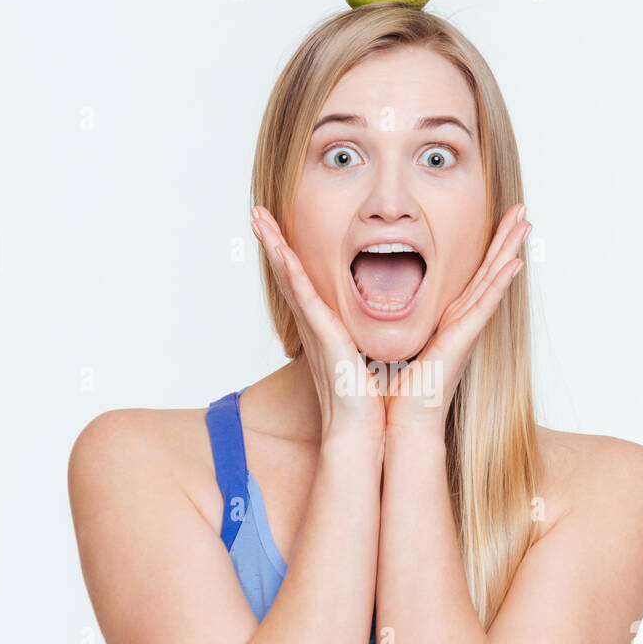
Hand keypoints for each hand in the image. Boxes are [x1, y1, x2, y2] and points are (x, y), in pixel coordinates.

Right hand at [251, 206, 386, 446]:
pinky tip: (278, 248)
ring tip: (256, 215)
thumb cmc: (370, 402)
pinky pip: (301, 295)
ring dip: (272, 244)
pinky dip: (288, 269)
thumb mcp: (372, 358)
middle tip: (256, 211)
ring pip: (288, 277)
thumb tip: (386, 328)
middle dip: (272, 241)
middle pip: (288, 273)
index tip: (279, 228)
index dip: (289, 255)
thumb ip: (370, 339)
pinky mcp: (321, 335)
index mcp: (328, 329)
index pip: (304, 283)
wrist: (363, 432)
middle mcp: (315, 326)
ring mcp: (315, 329)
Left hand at [382, 204, 530, 435]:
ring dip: (510, 250)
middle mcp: (462, 323)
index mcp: (447, 322)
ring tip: (526, 223)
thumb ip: (391, 323)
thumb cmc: (395, 390)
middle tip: (522, 209)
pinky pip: (485, 305)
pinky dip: (501, 284)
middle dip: (505, 239)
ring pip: (493, 281)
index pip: (472, 277)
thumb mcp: (394, 343)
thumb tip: (374, 304)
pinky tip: (514, 263)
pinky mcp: (464, 340)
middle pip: (489, 271)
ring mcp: (467, 330)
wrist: (400, 421)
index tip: (497, 221)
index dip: (487, 248)